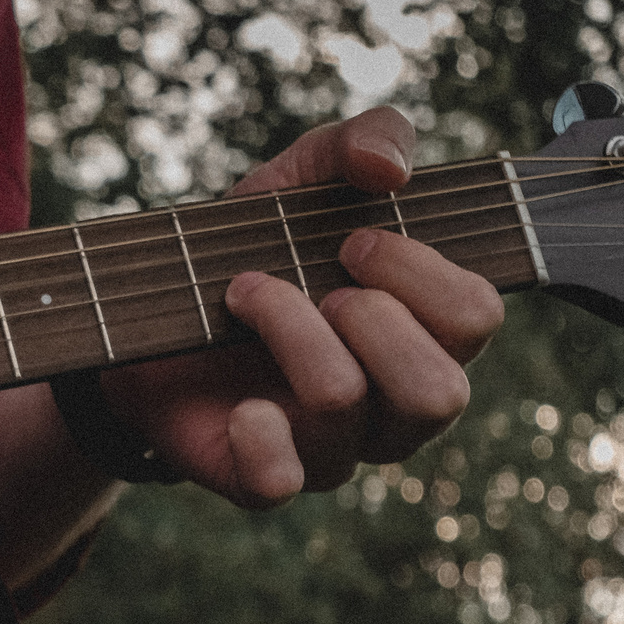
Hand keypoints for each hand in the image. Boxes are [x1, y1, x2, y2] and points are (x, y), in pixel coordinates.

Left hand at [100, 107, 504, 507]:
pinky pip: (281, 482)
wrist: (148, 306)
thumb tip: (388, 169)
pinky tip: (240, 401)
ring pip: (347, 406)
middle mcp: (394, 405)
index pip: (475, 318)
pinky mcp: (261, 478)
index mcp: (427, 335)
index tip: (353, 239)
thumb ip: (366, 141)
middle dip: (369, 316)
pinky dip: (260, 435)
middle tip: (315, 280)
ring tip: (244, 295)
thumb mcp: (306, 174)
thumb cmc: (253, 246)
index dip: (419, 272)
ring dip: (290, 331)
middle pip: (439, 391)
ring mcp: (333, 450)